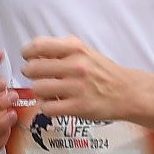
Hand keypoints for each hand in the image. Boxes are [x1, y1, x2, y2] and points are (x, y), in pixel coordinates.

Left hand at [21, 36, 138, 121]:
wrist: (127, 92)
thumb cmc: (102, 72)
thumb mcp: (84, 52)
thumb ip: (60, 49)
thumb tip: (33, 53)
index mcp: (75, 48)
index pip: (38, 45)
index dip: (27, 52)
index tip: (27, 57)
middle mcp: (76, 66)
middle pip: (33, 68)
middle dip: (29, 73)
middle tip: (35, 76)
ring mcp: (77, 87)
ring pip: (38, 88)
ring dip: (39, 91)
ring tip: (47, 91)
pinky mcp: (78, 107)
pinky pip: (47, 107)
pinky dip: (46, 106)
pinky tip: (54, 104)